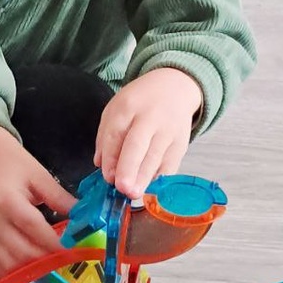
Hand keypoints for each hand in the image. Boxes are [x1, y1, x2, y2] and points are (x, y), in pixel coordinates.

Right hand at [0, 127, 76, 276]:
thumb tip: (83, 218)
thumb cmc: (18, 167)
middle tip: (67, 257)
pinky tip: (29, 265)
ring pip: (10, 263)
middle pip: (21, 250)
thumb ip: (60, 197)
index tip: (73, 248)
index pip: (32, 226)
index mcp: (7, 201)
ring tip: (51, 260)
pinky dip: (14, 271)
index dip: (53, 241)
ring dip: (32, 267)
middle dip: (47, 257)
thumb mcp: (41, 176)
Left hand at [94, 68, 202, 198]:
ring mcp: (168, 131)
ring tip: (134, 194)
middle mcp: (149, 118)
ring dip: (144, 178)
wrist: (175, 87)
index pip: (116, 133)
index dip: (111, 157)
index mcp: (127, 107)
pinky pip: (169, 165)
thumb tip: (102, 166)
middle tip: (123, 188)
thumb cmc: (140, 102)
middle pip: (138, 144)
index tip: (108, 177)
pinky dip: (158, 178)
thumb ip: (106, 137)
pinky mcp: (181, 145)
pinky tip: (148, 188)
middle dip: (129, 168)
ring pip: (155, 157)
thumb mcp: (116, 110)